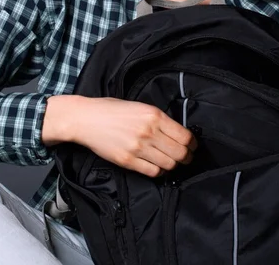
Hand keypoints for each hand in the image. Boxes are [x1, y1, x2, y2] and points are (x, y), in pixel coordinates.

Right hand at [69, 96, 197, 177]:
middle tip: (185, 158)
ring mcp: (138, 147)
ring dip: (172, 166)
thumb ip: (158, 119)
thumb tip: (176, 132)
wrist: (86, 118)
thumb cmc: (110, 110)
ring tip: (170, 162)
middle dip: (186, 157)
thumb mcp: (139, 106)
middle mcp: (149, 131)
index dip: (192, 145)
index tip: (192, 147)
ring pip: (168, 164)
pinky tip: (156, 166)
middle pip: (180, 153)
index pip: (185, 136)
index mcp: (154, 115)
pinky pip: (152, 172)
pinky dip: (158, 172)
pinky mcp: (127, 160)